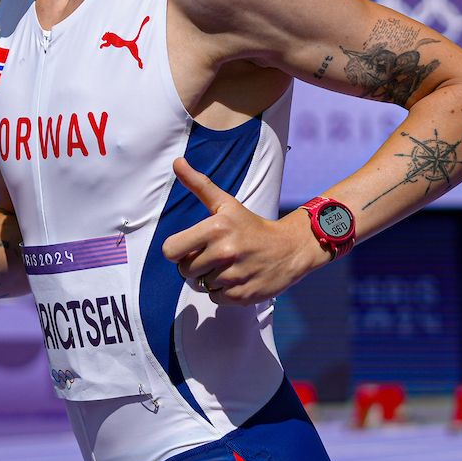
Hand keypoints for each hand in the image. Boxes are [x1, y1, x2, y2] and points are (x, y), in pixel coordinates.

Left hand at [156, 158, 319, 304]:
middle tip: (216, 255)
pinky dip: (224, 292)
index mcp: (216, 228)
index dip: (178, 250)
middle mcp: (224, 252)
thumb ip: (199, 185)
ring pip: (201, 285)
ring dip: (211, 278)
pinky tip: (239, 278)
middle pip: (184, 271)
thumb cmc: (252, 226)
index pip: (171, 250)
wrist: (290, 248)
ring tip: (230, 266)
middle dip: (196, 265)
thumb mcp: (226, 204)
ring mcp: (234, 276)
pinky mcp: (242, 296)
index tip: (192, 246)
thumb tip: (177, 162)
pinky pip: (216, 298)